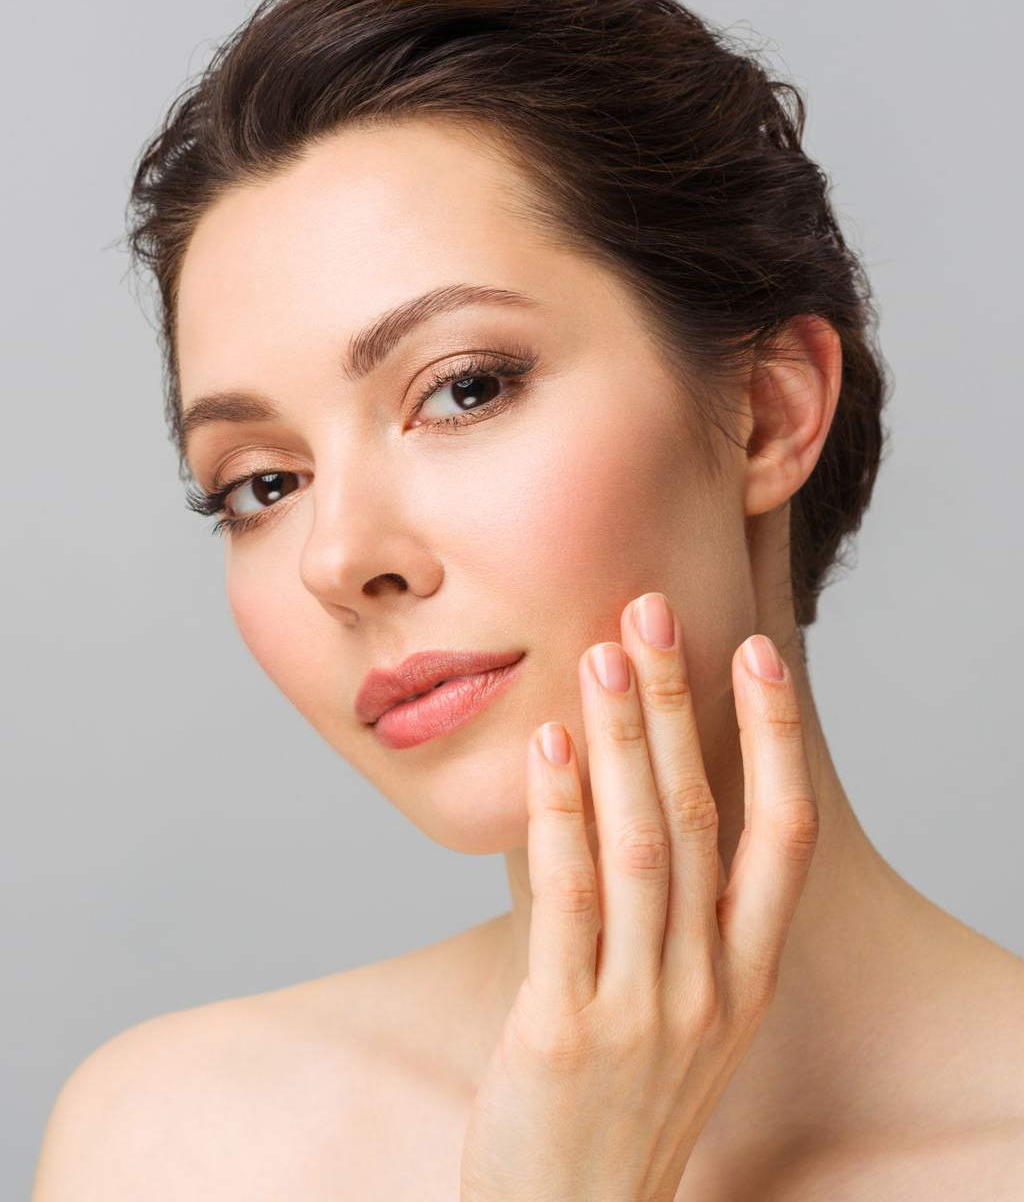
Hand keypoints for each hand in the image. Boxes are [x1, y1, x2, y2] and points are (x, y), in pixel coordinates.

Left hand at [458, 592, 818, 1201]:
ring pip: (642, 843)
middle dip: (678, 706)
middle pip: (702, 816)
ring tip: (600, 654)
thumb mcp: (681, 1011)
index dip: (774, 738)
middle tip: (651, 612)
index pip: (783, 835)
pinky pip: (567, 898)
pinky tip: (548, 747)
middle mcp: (708, 984)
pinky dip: (560, 813)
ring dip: (623, 739)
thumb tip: (636, 788)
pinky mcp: (567, 1028)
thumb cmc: (622, 1099)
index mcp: (747, 975)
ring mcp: (643, 1008)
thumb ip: (675, 913)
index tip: (756, 654)